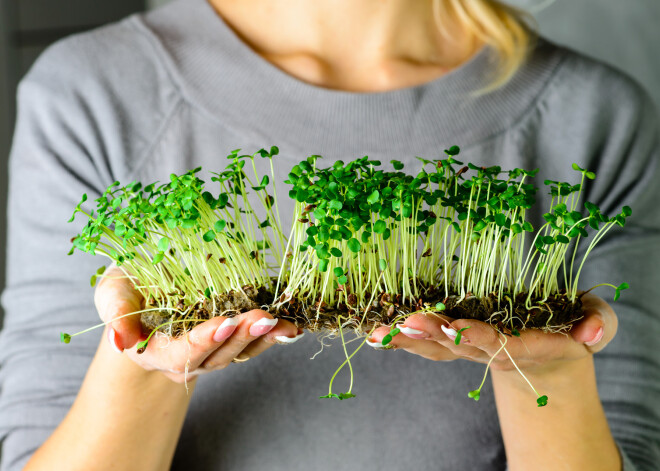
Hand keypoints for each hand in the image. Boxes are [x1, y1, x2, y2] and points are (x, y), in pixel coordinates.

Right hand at [94, 266, 302, 382]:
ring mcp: (213, 353)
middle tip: (262, 318)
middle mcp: (188, 359)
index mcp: (157, 350)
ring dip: (262, 339)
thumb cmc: (128, 291)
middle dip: (242, 337)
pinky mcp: (231, 341)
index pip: (183, 351)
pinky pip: (253, 344)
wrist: (145, 298)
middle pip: (218, 355)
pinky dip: (273, 337)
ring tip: (282, 323)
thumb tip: (121, 339)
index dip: (205, 339)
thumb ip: (115, 312)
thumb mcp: (113, 293)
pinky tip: (291, 327)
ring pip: (240, 353)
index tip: (226, 322)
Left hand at [367, 293, 616, 376]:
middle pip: (458, 345)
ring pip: (434, 347)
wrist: (549, 361)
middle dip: (432, 333)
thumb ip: (598, 325)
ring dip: (406, 338)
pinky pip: (425, 344)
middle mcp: (491, 351)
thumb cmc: (573, 331)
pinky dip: (400, 338)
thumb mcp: (596, 324)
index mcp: (525, 345)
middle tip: (405, 321)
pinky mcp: (455, 343)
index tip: (457, 327)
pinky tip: (373, 332)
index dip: (479, 335)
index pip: (500, 342)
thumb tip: (591, 333)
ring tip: (377, 331)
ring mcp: (469, 350)